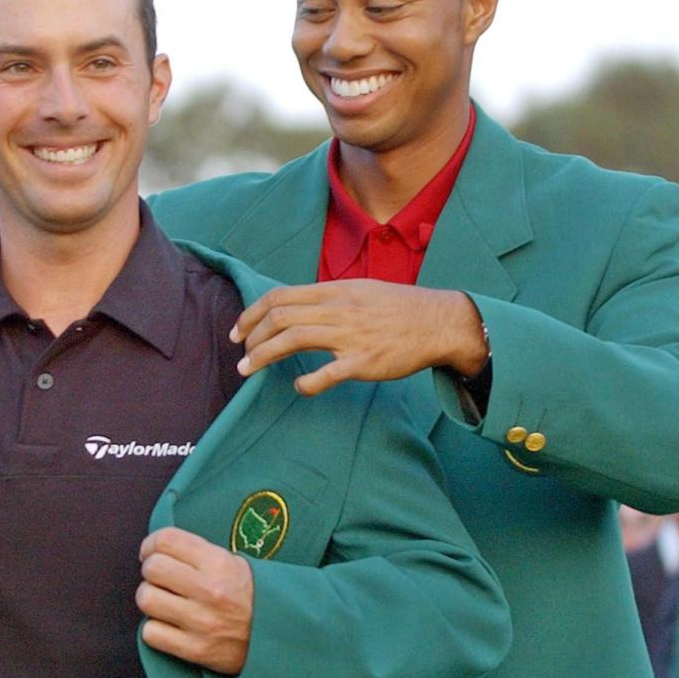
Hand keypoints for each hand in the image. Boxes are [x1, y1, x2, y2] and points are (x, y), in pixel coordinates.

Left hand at [137, 527, 254, 674]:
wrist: (283, 637)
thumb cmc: (254, 596)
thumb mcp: (236, 563)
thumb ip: (199, 554)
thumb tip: (159, 550)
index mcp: (219, 562)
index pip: (167, 540)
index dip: (151, 544)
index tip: (151, 552)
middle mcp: (209, 589)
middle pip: (152, 568)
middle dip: (152, 571)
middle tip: (161, 578)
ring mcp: (201, 621)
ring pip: (146, 599)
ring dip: (151, 599)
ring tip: (165, 602)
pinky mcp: (195, 649)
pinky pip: (150, 633)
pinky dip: (155, 629)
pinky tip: (169, 626)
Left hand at [230, 280, 487, 394]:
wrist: (439, 322)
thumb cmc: (399, 308)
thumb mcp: (359, 291)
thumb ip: (327, 298)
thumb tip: (295, 309)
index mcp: (334, 290)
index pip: (280, 296)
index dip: (252, 314)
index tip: (239, 331)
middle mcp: (338, 309)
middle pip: (280, 317)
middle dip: (252, 337)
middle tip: (241, 356)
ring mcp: (351, 335)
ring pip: (294, 339)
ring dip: (264, 356)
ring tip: (248, 371)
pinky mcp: (365, 361)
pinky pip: (327, 373)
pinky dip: (306, 382)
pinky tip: (299, 387)